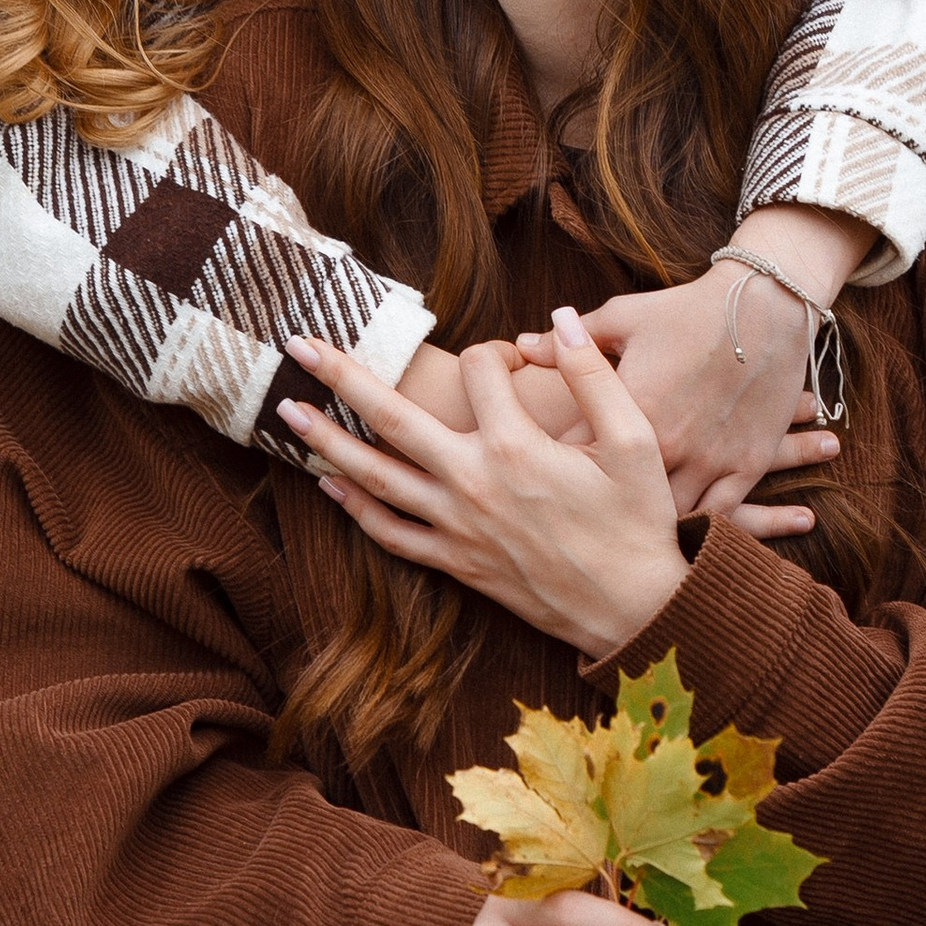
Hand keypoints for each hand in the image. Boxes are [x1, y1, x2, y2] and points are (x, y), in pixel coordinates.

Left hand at [284, 309, 684, 655]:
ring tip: (287, 411)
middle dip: (340, 376)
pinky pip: (392, 535)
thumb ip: (593, 374)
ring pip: (376, 478)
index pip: (481, 370)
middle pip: (392, 417)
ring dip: (327, 441)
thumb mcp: (634, 441)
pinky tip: (329, 484)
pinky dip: (356, 509)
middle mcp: (474, 483)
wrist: (634, 608)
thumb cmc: (639, 521)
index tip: (514, 361)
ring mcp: (458, 527)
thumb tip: (559, 318)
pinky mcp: (456, 563)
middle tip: (297, 344)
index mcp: (518, 446)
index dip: (497, 352)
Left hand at [535, 204, 869, 524]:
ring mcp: (711, 461)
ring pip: (668, 517)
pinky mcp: (747, 468)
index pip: (573, 453)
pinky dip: (697, 532)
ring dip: (644, 531)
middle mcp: (669, 444)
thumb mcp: (623, 318)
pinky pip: (719, 517)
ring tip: (617, 545)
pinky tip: (676, 543)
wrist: (768, 304)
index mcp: (630, 409)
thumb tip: (522, 346)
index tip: (533, 480)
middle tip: (567, 526)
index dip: (550, 468)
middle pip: (616, 497)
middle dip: (591, 512)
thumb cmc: (689, 308)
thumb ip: (569, 344)